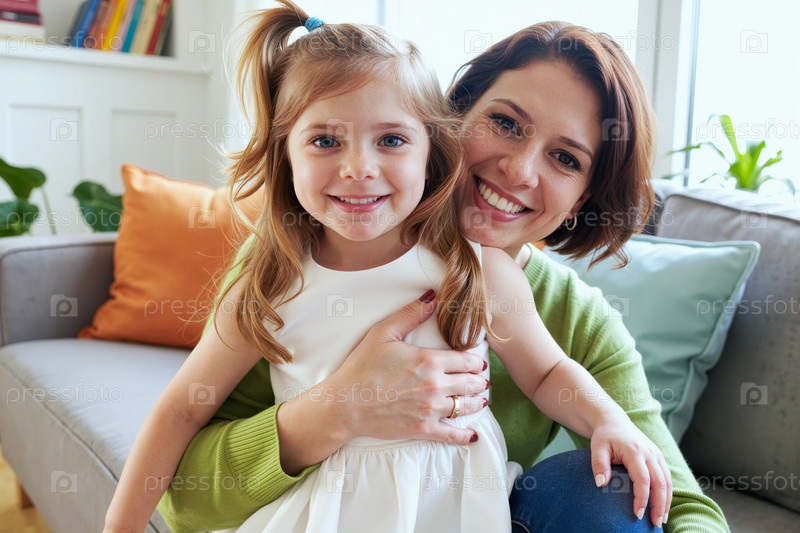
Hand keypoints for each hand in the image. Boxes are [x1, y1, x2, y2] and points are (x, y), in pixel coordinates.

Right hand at [324, 291, 488, 444]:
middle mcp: (435, 385)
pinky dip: (465, 436)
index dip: (475, 361)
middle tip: (481, 380)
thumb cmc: (362, 366)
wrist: (346, 403)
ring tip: (480, 399)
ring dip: (476, 402)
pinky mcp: (423, 429)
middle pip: (470, 383)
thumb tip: (432, 297)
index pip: (465, 361)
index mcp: (429, 361)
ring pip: (465, 406)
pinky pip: (452, 435)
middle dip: (478, 381)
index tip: (478, 362)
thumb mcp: (384, 333)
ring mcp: (431, 409)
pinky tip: (472, 435)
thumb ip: (411, 314)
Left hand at [589, 416, 672, 527]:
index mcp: (635, 450)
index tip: (637, 514)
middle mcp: (650, 453)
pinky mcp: (659, 457)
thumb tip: (600, 484)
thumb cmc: (605, 436)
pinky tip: (663, 506)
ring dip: (666, 501)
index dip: (642, 498)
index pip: (643, 478)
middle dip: (660, 505)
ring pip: (667, 481)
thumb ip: (599, 464)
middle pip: (660, 483)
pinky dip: (667, 493)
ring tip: (661, 519)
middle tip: (656, 523)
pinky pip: (667, 477)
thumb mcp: (597, 447)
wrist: (614, 420)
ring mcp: (656, 455)